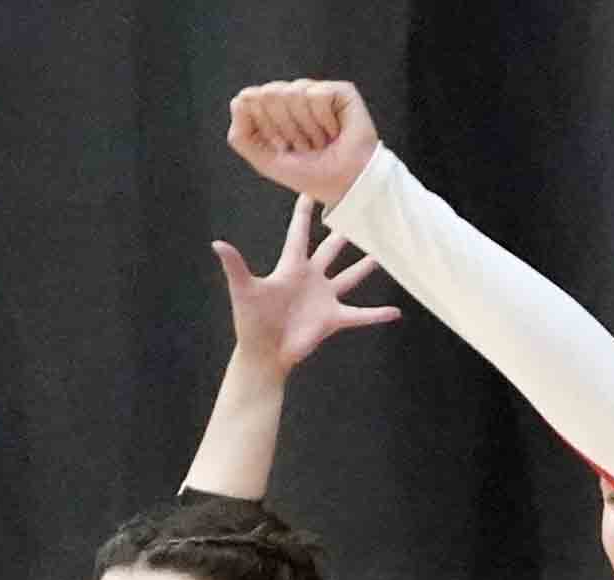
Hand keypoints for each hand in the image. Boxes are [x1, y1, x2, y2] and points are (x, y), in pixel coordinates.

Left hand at [214, 194, 399, 375]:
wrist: (264, 355)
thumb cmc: (251, 323)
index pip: (299, 231)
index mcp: (291, 266)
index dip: (304, 211)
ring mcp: (324, 298)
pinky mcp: (333, 319)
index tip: (312, 189)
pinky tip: (396, 312)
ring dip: (366, 266)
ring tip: (384, 253)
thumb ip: (236, 266)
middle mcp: (311, 278)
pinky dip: (377, 315)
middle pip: (331, 248)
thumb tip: (217, 243)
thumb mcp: (244, 290)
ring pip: (350, 276)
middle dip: (344, 232)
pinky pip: (360, 315)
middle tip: (360, 212)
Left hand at [227, 80, 381, 207]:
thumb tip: (238, 100)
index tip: (284, 149)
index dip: (266, 130)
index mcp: (275, 112)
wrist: (345, 186)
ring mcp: (316, 92)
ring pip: (293, 92)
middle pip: (271, 93)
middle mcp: (294, 98)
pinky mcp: (339, 91)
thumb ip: (242, 137)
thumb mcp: (267, 162)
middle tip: (305, 146)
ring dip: (307, 128)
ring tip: (322, 141)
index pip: (252, 100)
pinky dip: (324, 120)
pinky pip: (316, 94)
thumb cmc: (311, 176)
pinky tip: (334, 131)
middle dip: (286, 128)